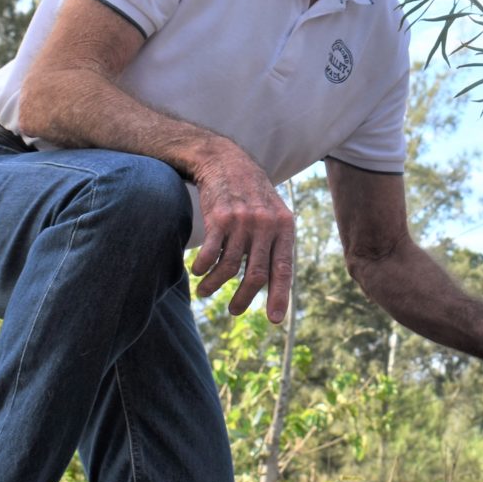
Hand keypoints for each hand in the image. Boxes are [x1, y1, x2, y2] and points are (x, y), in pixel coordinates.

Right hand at [187, 142, 295, 321]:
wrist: (226, 162)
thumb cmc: (252, 195)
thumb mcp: (274, 215)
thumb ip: (276, 244)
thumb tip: (274, 284)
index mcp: (284, 227)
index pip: (283, 269)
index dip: (280, 296)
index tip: (275, 320)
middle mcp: (266, 224)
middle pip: (256, 274)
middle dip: (244, 299)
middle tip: (234, 311)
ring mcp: (243, 221)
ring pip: (229, 267)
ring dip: (215, 285)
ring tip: (206, 291)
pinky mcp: (220, 218)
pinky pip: (210, 254)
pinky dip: (202, 268)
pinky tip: (198, 272)